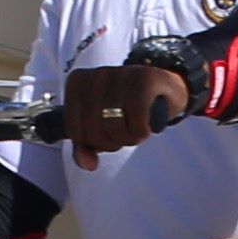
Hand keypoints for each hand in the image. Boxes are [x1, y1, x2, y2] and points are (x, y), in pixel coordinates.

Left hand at [56, 59, 193, 168]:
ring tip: (135, 129)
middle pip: (93, 130)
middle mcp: (96, 75)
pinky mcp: (145, 78)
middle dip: (111, 143)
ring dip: (128, 138)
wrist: (164, 89)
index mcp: (77, 83)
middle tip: (123, 135)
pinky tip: (146, 126)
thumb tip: (87, 164)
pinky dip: (141, 130)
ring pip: (114, 124)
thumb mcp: (101, 126)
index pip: (73, 129)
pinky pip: (137, 116)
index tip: (106, 136)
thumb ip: (86, 146)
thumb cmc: (128, 108)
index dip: (92, 143)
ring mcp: (120, 74)